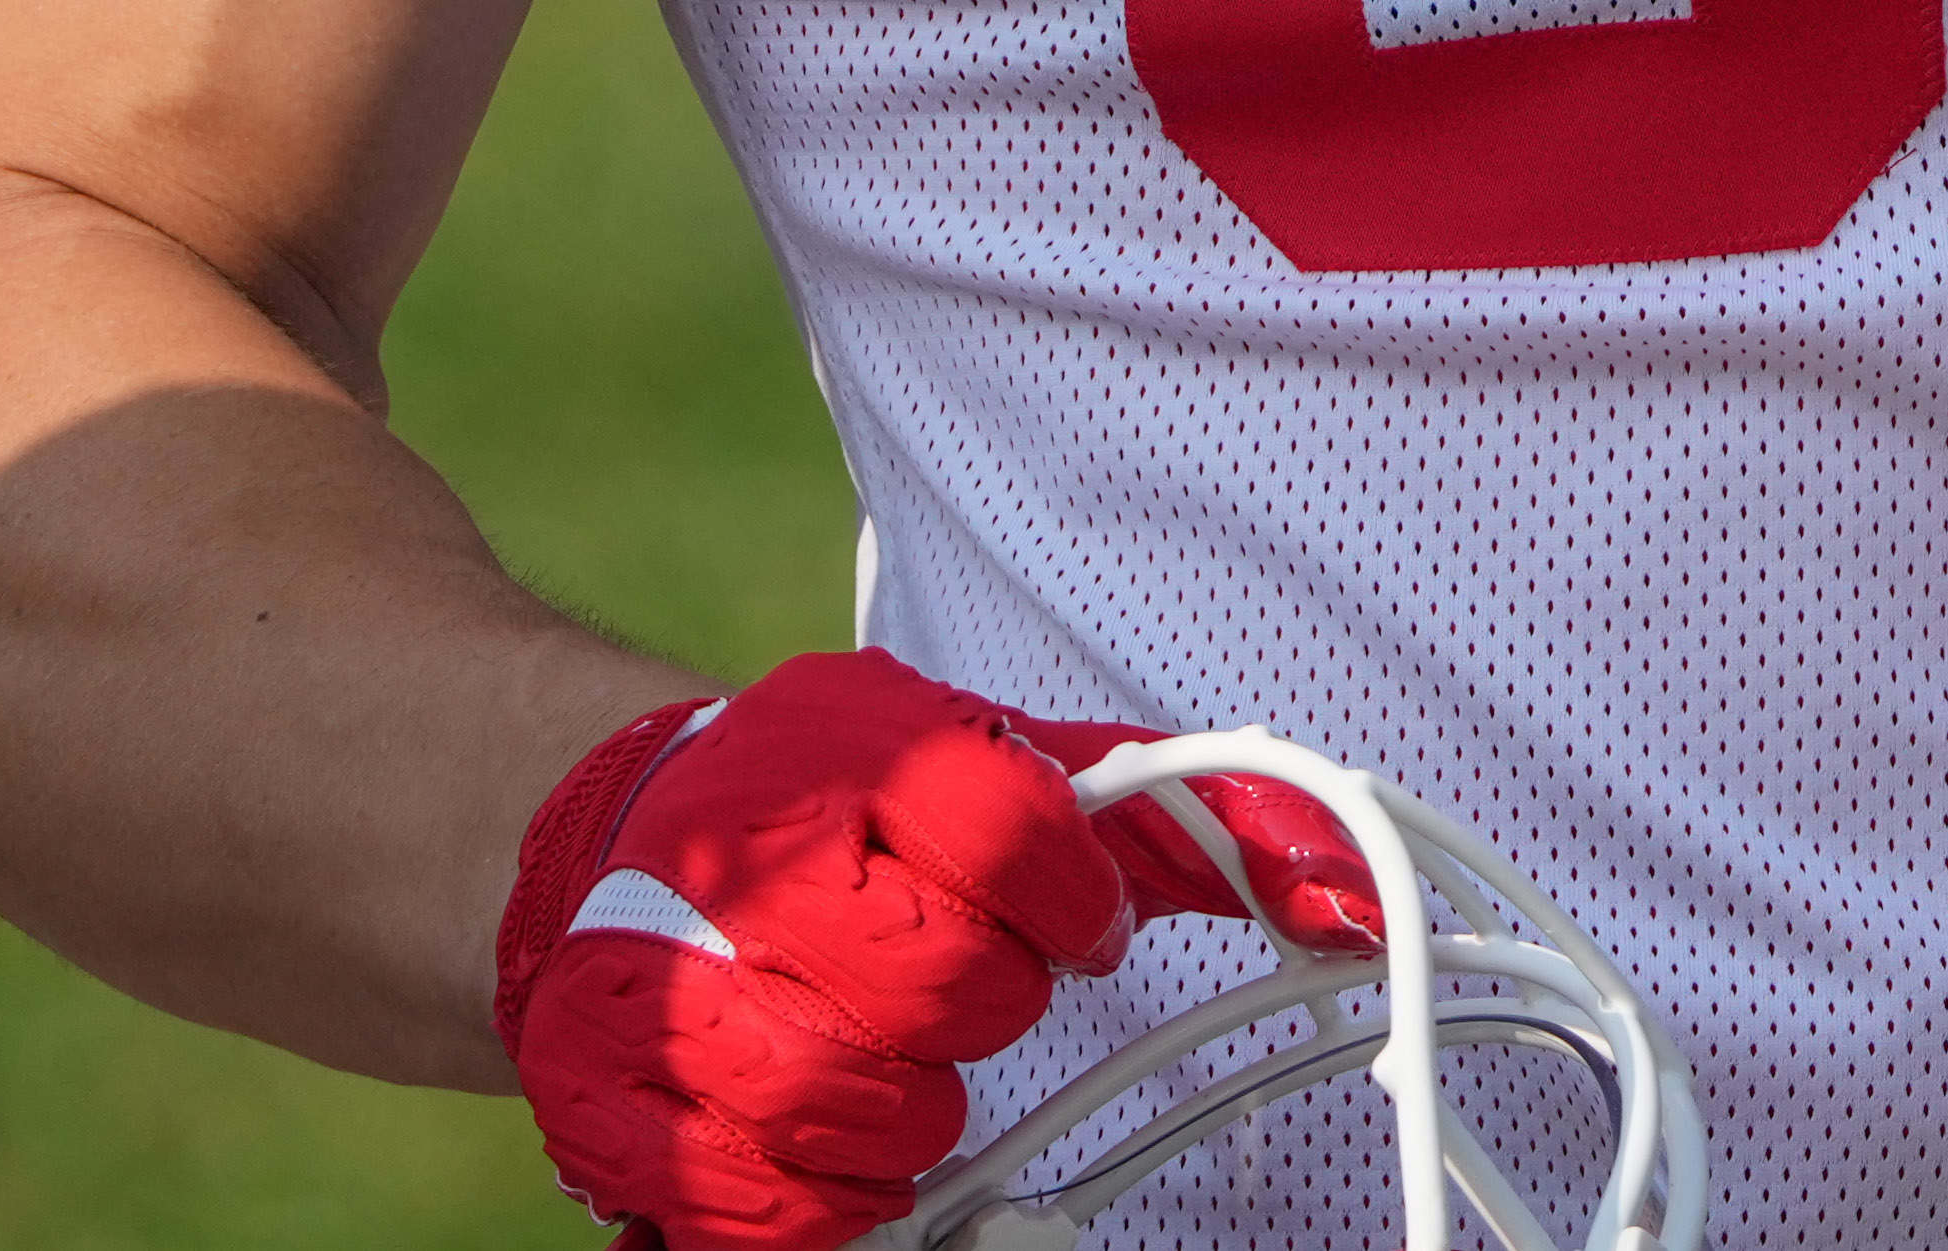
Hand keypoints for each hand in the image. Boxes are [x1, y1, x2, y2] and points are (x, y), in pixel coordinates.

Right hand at [492, 650, 1391, 1249]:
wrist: (611, 842)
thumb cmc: (849, 814)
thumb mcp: (1001, 769)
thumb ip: (1180, 818)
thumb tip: (1347, 898)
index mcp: (855, 745)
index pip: (1018, 830)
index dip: (1071, 905)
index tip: (1070, 927)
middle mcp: (747, 853)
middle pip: (946, 985)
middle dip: (982, 1007)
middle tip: (957, 987)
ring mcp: (659, 979)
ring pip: (855, 1104)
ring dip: (909, 1113)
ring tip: (890, 1061)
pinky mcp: (600, 1096)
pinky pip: (760, 1203)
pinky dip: (820, 1196)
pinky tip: (818, 1136)